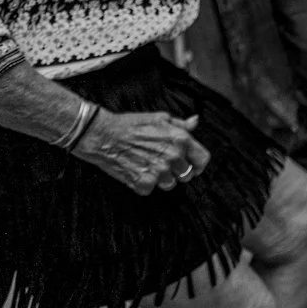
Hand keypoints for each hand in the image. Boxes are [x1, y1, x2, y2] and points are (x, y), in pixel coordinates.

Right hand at [75, 110, 209, 195]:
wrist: (103, 135)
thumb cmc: (131, 124)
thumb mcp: (160, 118)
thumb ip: (181, 124)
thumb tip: (195, 122)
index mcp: (181, 140)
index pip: (203, 159)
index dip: (198, 163)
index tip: (192, 165)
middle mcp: (173, 157)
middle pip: (187, 174)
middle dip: (178, 171)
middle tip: (164, 164)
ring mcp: (159, 172)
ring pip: (170, 184)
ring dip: (162, 179)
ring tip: (149, 166)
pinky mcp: (143, 183)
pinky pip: (151, 189)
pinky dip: (144, 183)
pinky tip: (137, 171)